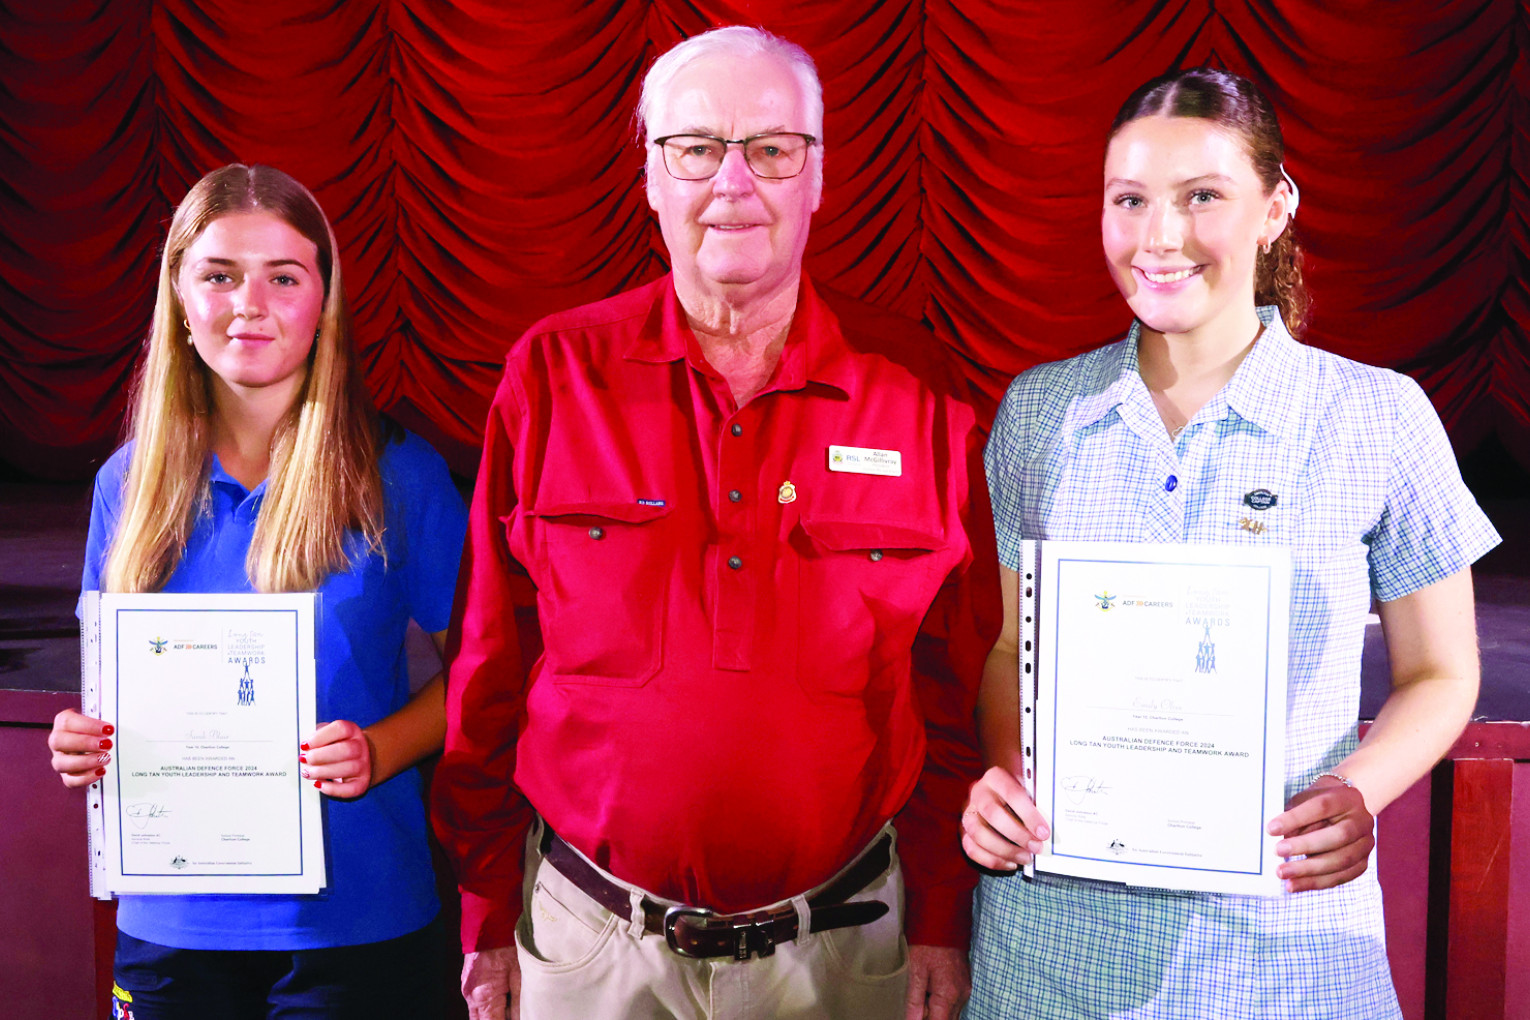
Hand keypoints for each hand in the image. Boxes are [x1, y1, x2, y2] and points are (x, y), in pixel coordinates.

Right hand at [47, 708, 113, 787]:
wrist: (93, 737)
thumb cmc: (95, 726)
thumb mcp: (99, 716)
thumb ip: (104, 715)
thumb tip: (115, 719)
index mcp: (63, 722)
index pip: (68, 722)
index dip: (89, 726)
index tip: (108, 729)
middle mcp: (57, 741)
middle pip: (59, 742)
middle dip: (85, 743)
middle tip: (107, 744)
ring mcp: (60, 758)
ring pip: (61, 763)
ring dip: (85, 762)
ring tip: (105, 758)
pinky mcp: (66, 774)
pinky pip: (70, 780)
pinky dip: (85, 778)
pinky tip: (100, 771)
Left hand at [300, 720, 373, 798]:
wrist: (359, 758)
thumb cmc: (337, 746)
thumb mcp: (328, 735)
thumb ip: (316, 737)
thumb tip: (304, 748)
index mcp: (352, 731)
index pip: (340, 729)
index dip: (319, 737)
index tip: (304, 745)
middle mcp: (361, 747)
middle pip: (345, 750)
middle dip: (319, 756)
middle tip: (304, 760)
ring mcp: (363, 766)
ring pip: (346, 769)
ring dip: (321, 772)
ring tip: (308, 772)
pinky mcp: (361, 783)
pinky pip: (348, 789)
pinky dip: (331, 789)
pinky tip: (319, 783)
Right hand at [462, 945, 519, 1019]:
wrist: (490, 920)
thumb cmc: (506, 944)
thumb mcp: (519, 974)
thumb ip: (519, 1002)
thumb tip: (523, 1018)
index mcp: (483, 997)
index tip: (520, 1019)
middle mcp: (471, 996)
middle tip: (514, 1014)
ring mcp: (467, 989)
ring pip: (479, 1014)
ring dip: (494, 1015)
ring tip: (511, 1008)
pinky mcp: (469, 982)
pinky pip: (478, 1002)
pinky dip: (490, 1006)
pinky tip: (505, 999)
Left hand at [906, 944, 969, 1019]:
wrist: (944, 921)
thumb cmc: (927, 943)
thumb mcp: (915, 970)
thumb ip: (914, 1000)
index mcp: (949, 995)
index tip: (914, 1016)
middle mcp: (962, 996)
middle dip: (930, 1018)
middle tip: (916, 1006)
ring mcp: (965, 990)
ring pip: (950, 1014)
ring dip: (936, 1012)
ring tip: (922, 996)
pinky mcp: (964, 984)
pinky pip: (953, 1003)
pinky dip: (941, 1004)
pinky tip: (930, 992)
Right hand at [961, 765, 1049, 869]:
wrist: (998, 792)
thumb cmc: (1018, 794)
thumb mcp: (1028, 790)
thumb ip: (1037, 804)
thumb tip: (1048, 829)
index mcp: (996, 777)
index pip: (1012, 794)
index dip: (1028, 815)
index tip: (1044, 833)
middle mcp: (978, 792)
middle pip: (992, 814)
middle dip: (1017, 835)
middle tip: (1036, 847)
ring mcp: (968, 812)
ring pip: (978, 834)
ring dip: (1005, 850)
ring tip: (1026, 858)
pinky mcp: (963, 830)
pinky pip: (972, 849)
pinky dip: (992, 861)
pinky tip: (1011, 863)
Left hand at [1267, 778, 1374, 892]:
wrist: (1346, 810)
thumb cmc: (1318, 804)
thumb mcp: (1305, 801)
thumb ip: (1295, 817)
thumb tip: (1280, 839)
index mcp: (1346, 799)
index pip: (1321, 807)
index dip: (1296, 818)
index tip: (1271, 829)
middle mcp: (1361, 821)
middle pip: (1338, 836)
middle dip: (1305, 846)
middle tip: (1278, 851)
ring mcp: (1365, 844)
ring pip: (1341, 860)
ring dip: (1309, 870)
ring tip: (1283, 873)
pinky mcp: (1362, 863)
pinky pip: (1341, 876)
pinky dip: (1316, 882)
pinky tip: (1295, 884)